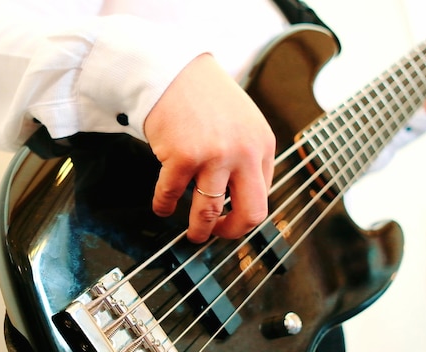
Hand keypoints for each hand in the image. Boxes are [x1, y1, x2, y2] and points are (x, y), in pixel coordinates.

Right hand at [144, 53, 275, 242]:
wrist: (174, 69)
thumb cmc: (204, 96)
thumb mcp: (243, 122)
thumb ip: (248, 154)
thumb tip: (241, 195)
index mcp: (262, 145)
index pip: (264, 194)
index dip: (246, 213)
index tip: (232, 219)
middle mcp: (244, 152)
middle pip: (250, 213)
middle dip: (233, 233)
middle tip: (218, 235)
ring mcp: (214, 156)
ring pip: (210, 213)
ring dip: (199, 230)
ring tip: (193, 234)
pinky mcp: (182, 157)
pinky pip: (171, 195)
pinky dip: (163, 206)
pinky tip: (162, 206)